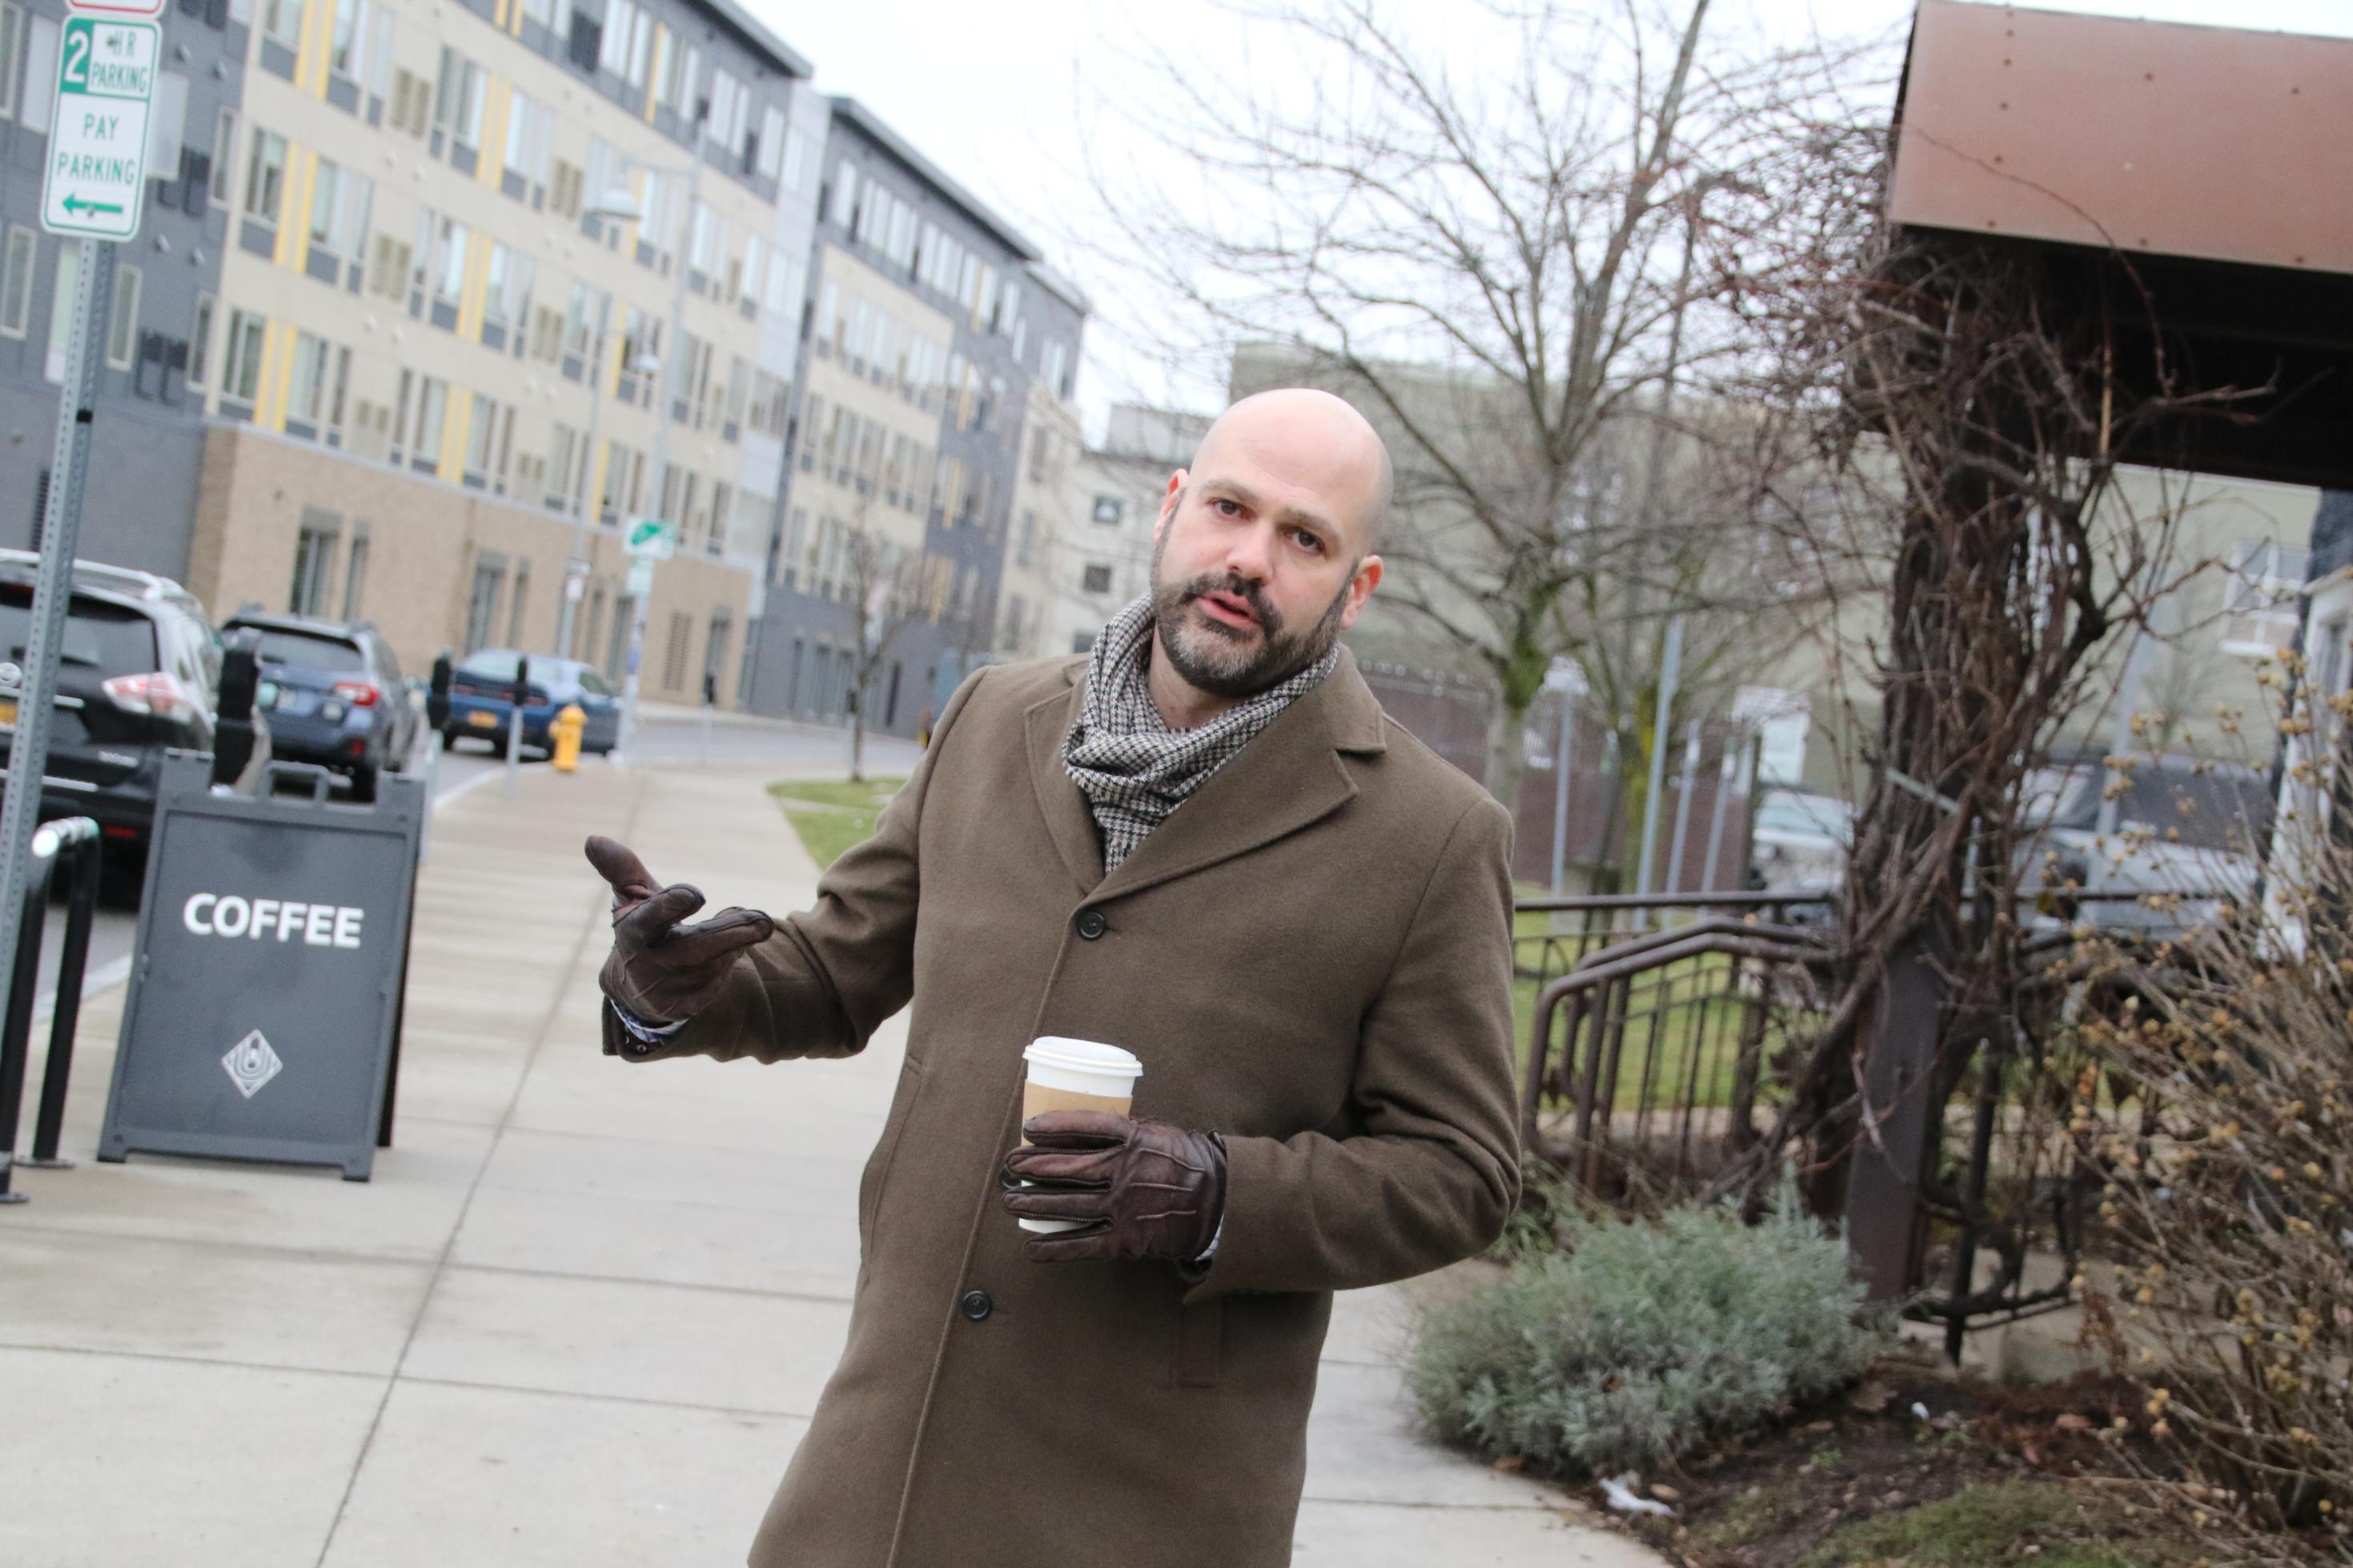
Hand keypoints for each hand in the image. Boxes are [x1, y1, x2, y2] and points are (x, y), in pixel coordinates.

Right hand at [584, 835, 773, 1024]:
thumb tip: (593, 839)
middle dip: (729, 933)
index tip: (695, 895)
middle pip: (694, 948)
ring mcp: (665, 989)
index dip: (670, 906)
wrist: (635, 986)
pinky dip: (731, 962)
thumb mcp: (632, 898)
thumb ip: (622, 869)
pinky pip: (717, 983)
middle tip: (761, 919)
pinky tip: (736, 948)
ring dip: (737, 942)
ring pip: (713, 965)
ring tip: (757, 923)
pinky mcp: (684, 1006)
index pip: (648, 919)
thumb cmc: (642, 928)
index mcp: (631, 932)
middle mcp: (646, 964)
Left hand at [999, 1111, 1225, 1264]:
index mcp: (1135, 1138)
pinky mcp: (1126, 1240)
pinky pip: (1082, 1245)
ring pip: (1067, 1205)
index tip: (1029, 1129)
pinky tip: (1032, 1247)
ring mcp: (1123, 1207)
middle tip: (1010, 1166)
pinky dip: (1054, 1247)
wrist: (1220, 1204)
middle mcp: (1124, 1171)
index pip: (1084, 1125)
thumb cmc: (1189, 1163)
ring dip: (1032, 1204)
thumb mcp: (1160, 1133)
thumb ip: (1126, 1131)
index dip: (1053, 1125)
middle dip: (1032, 1167)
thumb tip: (1083, 1129)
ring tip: (1008, 1202)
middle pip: (1066, 1166)